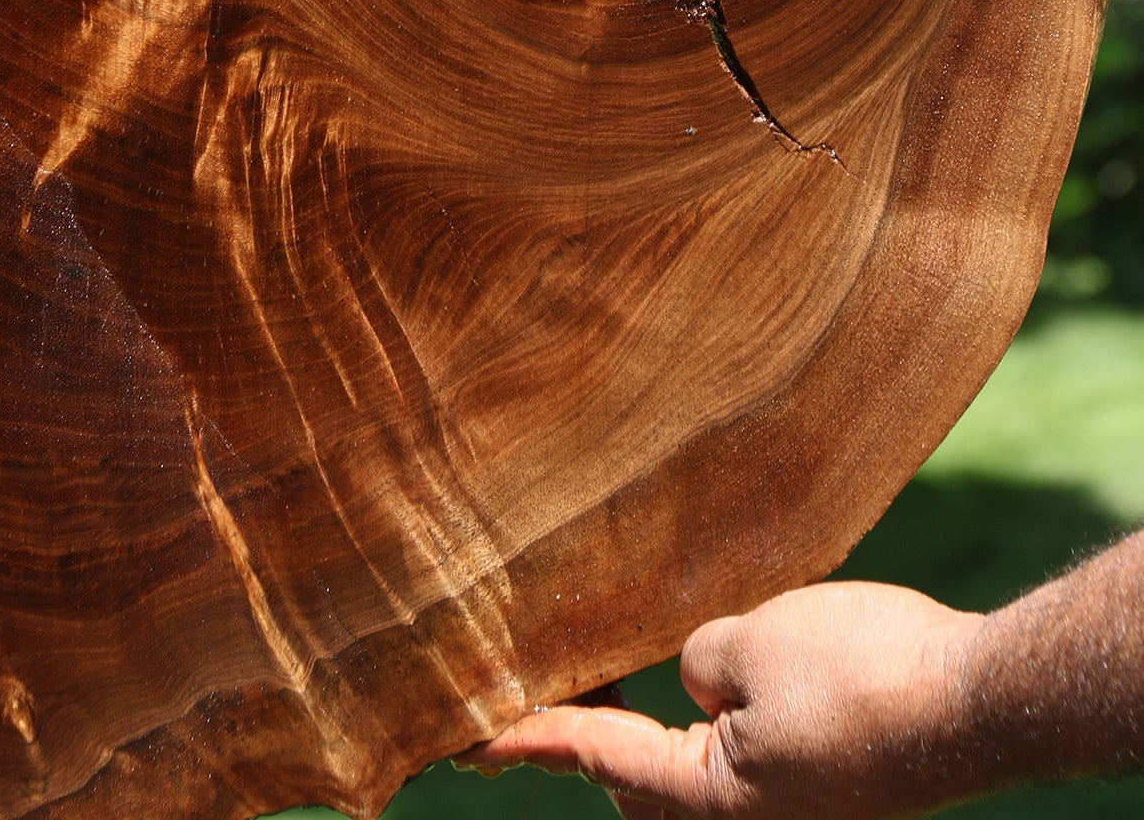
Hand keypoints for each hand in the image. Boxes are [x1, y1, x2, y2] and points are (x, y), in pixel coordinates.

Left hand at [458, 582, 981, 817]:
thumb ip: (695, 659)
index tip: (467, 739)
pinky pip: (735, 760)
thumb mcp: (750, 639)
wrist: (975, 700)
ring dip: (647, 729)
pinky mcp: (818, 790)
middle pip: (636, 783)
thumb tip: (697, 678)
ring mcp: (785, 811)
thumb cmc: (863, 671)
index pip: (598, 758)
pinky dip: (703, 722)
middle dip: (587, 736)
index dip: (530, 737)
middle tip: (537, 679)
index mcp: (713, 801)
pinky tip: (701, 672)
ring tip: (609, 668)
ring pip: (686, 776)